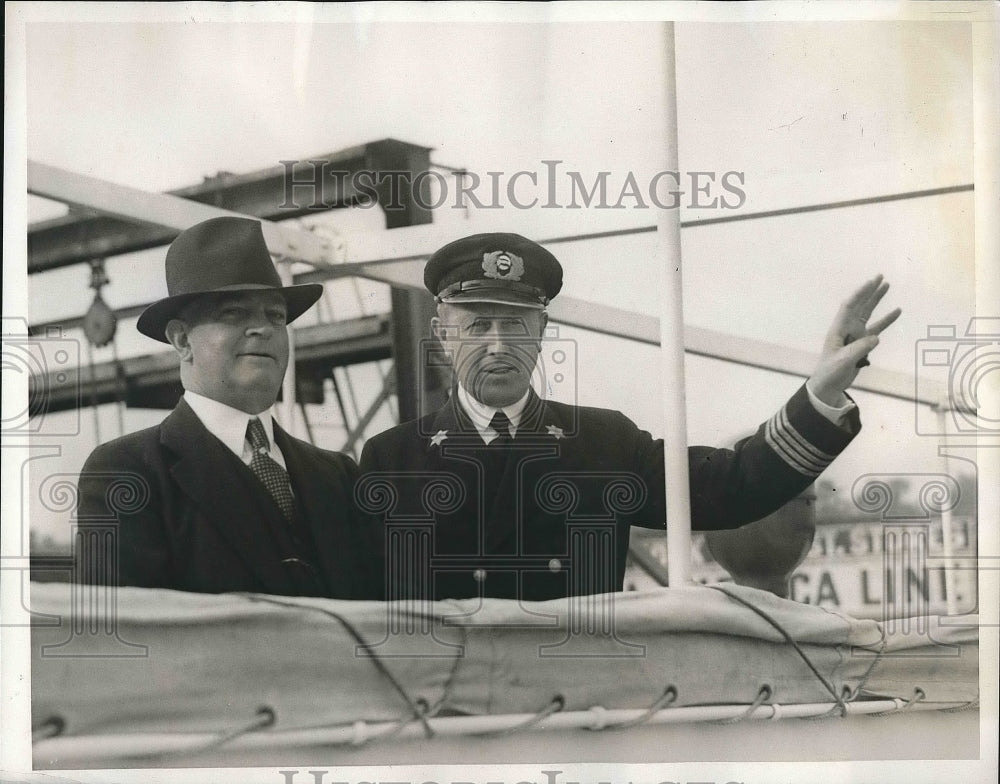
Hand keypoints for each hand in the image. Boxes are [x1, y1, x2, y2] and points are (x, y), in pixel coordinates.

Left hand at [809, 275, 900, 405]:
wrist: (829, 384)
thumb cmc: (831, 372)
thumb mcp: (843, 361)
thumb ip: (858, 349)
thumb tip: (876, 338)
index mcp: (838, 329)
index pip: (849, 306)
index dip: (860, 294)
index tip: (871, 282)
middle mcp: (847, 328)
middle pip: (860, 305)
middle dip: (869, 291)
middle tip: (881, 277)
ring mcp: (856, 335)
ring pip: (868, 313)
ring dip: (877, 301)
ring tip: (887, 286)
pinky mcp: (863, 343)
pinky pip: (877, 329)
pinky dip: (886, 321)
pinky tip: (896, 312)